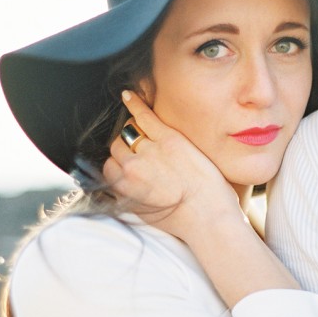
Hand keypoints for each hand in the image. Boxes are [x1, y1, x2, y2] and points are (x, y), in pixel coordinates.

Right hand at [102, 90, 239, 239]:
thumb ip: (128, 197)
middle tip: (144, 154)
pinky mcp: (168, 139)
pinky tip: (130, 95)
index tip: (130, 165)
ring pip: (128, 132)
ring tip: (143, 133)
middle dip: (127, 149)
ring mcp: (148, 151)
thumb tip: (117, 187)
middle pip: (117, 147)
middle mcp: (130, 169)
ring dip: (134, 131)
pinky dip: (135, 103)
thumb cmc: (182, 221)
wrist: (208, 218)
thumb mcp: (145, 215)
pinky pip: (144, 115)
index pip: (109, 165)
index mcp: (123, 188)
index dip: (121, 164)